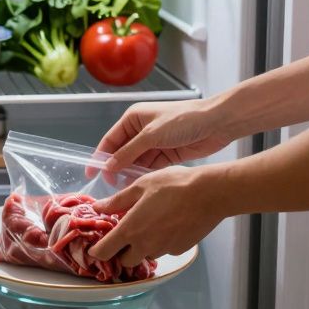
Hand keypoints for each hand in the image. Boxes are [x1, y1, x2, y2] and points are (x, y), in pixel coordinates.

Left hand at [87, 166, 230, 267]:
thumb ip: (117, 200)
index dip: (97, 251)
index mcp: (130, 230)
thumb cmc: (173, 185)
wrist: (209, 194)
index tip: (96, 246)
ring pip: (145, 256)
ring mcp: (164, 249)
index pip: (104, 252)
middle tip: (125, 234)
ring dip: (142, 247)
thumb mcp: (140, 186)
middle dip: (121, 251)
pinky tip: (166, 226)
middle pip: (125, 260)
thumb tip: (97, 207)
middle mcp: (145, 245)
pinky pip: (163, 251)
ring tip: (148, 226)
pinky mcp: (179, 250)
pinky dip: (160, 243)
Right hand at [96, 98, 236, 174]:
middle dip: (117, 168)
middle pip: (122, 153)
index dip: (100, 157)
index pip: (110, 140)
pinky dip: (145, 175)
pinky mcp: (167, 154)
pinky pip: (150, 167)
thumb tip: (109, 167)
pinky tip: (141, 186)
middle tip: (112, 187)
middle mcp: (141, 130)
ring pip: (136, 162)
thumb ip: (128, 152)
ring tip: (126, 189)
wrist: (216, 123)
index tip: (91, 175)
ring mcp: (155, 143)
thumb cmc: (182, 121)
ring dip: (131, 174)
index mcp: (133, 119)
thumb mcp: (151, 135)